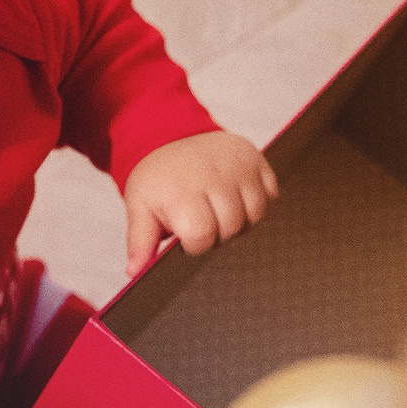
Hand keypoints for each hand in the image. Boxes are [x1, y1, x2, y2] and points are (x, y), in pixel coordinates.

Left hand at [123, 130, 277, 276]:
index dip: (195, 243)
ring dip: (240, 219)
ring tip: (219, 208)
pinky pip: (271, 194)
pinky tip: (236, 194)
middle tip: (202, 218)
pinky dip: (256, 200)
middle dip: (218, 232)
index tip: (186, 232)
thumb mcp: (140, 207)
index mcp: (183, 192)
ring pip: (255, 215)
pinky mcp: (257, 159)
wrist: (173, 135)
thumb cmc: (159, 178)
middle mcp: (214, 176)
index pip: (203, 236)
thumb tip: (135, 271)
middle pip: (232, 228)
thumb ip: (140, 242)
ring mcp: (239, 166)